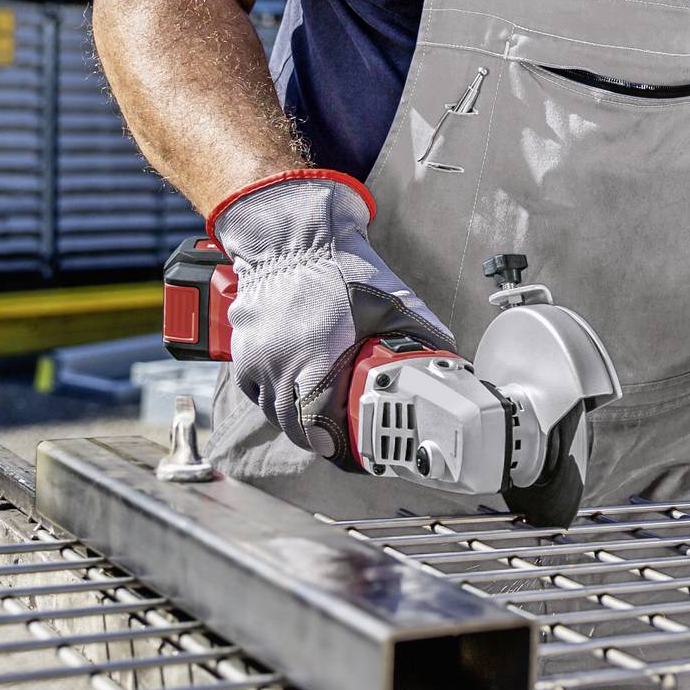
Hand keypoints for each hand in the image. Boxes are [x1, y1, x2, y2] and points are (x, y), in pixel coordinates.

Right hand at [211, 169, 450, 465]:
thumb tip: (445, 364)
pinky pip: (258, 391)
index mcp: (317, 361)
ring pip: (277, 412)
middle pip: (299, 427)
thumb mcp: (393, 304)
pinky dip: (278, 397)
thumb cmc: (339, 266)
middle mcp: (280, 366)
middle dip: (325, 436)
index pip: (321, 429)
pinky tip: (298, 390)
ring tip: (326, 416)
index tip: (359, 454)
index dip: (342, 448)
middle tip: (348, 440)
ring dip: (301, 419)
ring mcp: (257, 360)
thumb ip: (419, 339)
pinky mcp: (244, 353)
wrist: (292, 236)